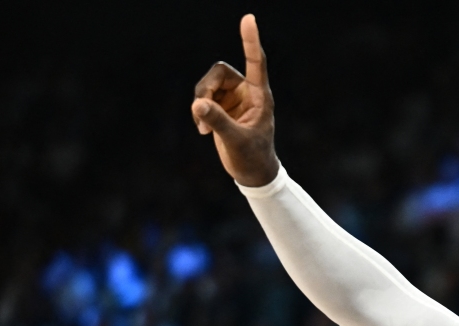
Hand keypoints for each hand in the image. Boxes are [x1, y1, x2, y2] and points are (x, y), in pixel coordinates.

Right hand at [191, 14, 279, 186]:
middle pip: (219, 72)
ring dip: (201, 102)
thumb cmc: (253, 157)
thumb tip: (198, 103)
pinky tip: (204, 131)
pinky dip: (200, 112)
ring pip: (208, 84)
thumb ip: (218, 121)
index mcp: (260, 96)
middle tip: (200, 107)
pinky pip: (203, 98)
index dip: (250, 41)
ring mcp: (234, 99)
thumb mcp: (236, 140)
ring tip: (204, 128)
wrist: (252, 174)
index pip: (256, 62)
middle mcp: (247, 93)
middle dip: (206, 87)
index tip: (248, 18)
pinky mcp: (222, 108)